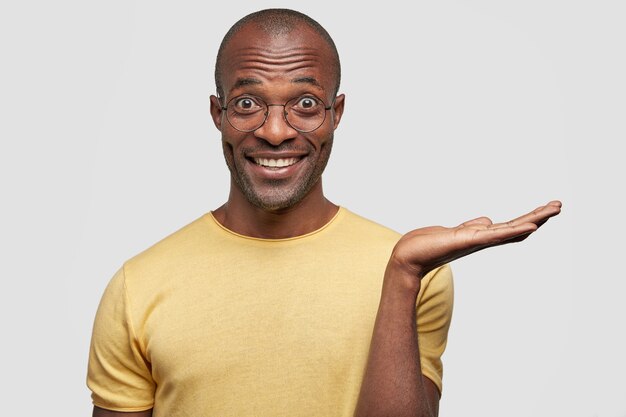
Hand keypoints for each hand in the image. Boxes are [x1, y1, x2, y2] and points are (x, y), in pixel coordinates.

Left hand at [389, 200, 561, 286]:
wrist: (410, 256)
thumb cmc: (430, 244)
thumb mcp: (457, 231)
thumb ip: (475, 226)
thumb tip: (490, 220)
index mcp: (481, 235)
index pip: (512, 226)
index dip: (530, 217)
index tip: (548, 208)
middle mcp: (483, 239)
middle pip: (517, 227)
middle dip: (539, 216)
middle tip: (560, 205)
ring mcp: (478, 240)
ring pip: (512, 230)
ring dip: (534, 219)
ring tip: (553, 209)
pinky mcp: (469, 240)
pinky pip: (496, 235)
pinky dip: (515, 231)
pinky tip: (531, 226)